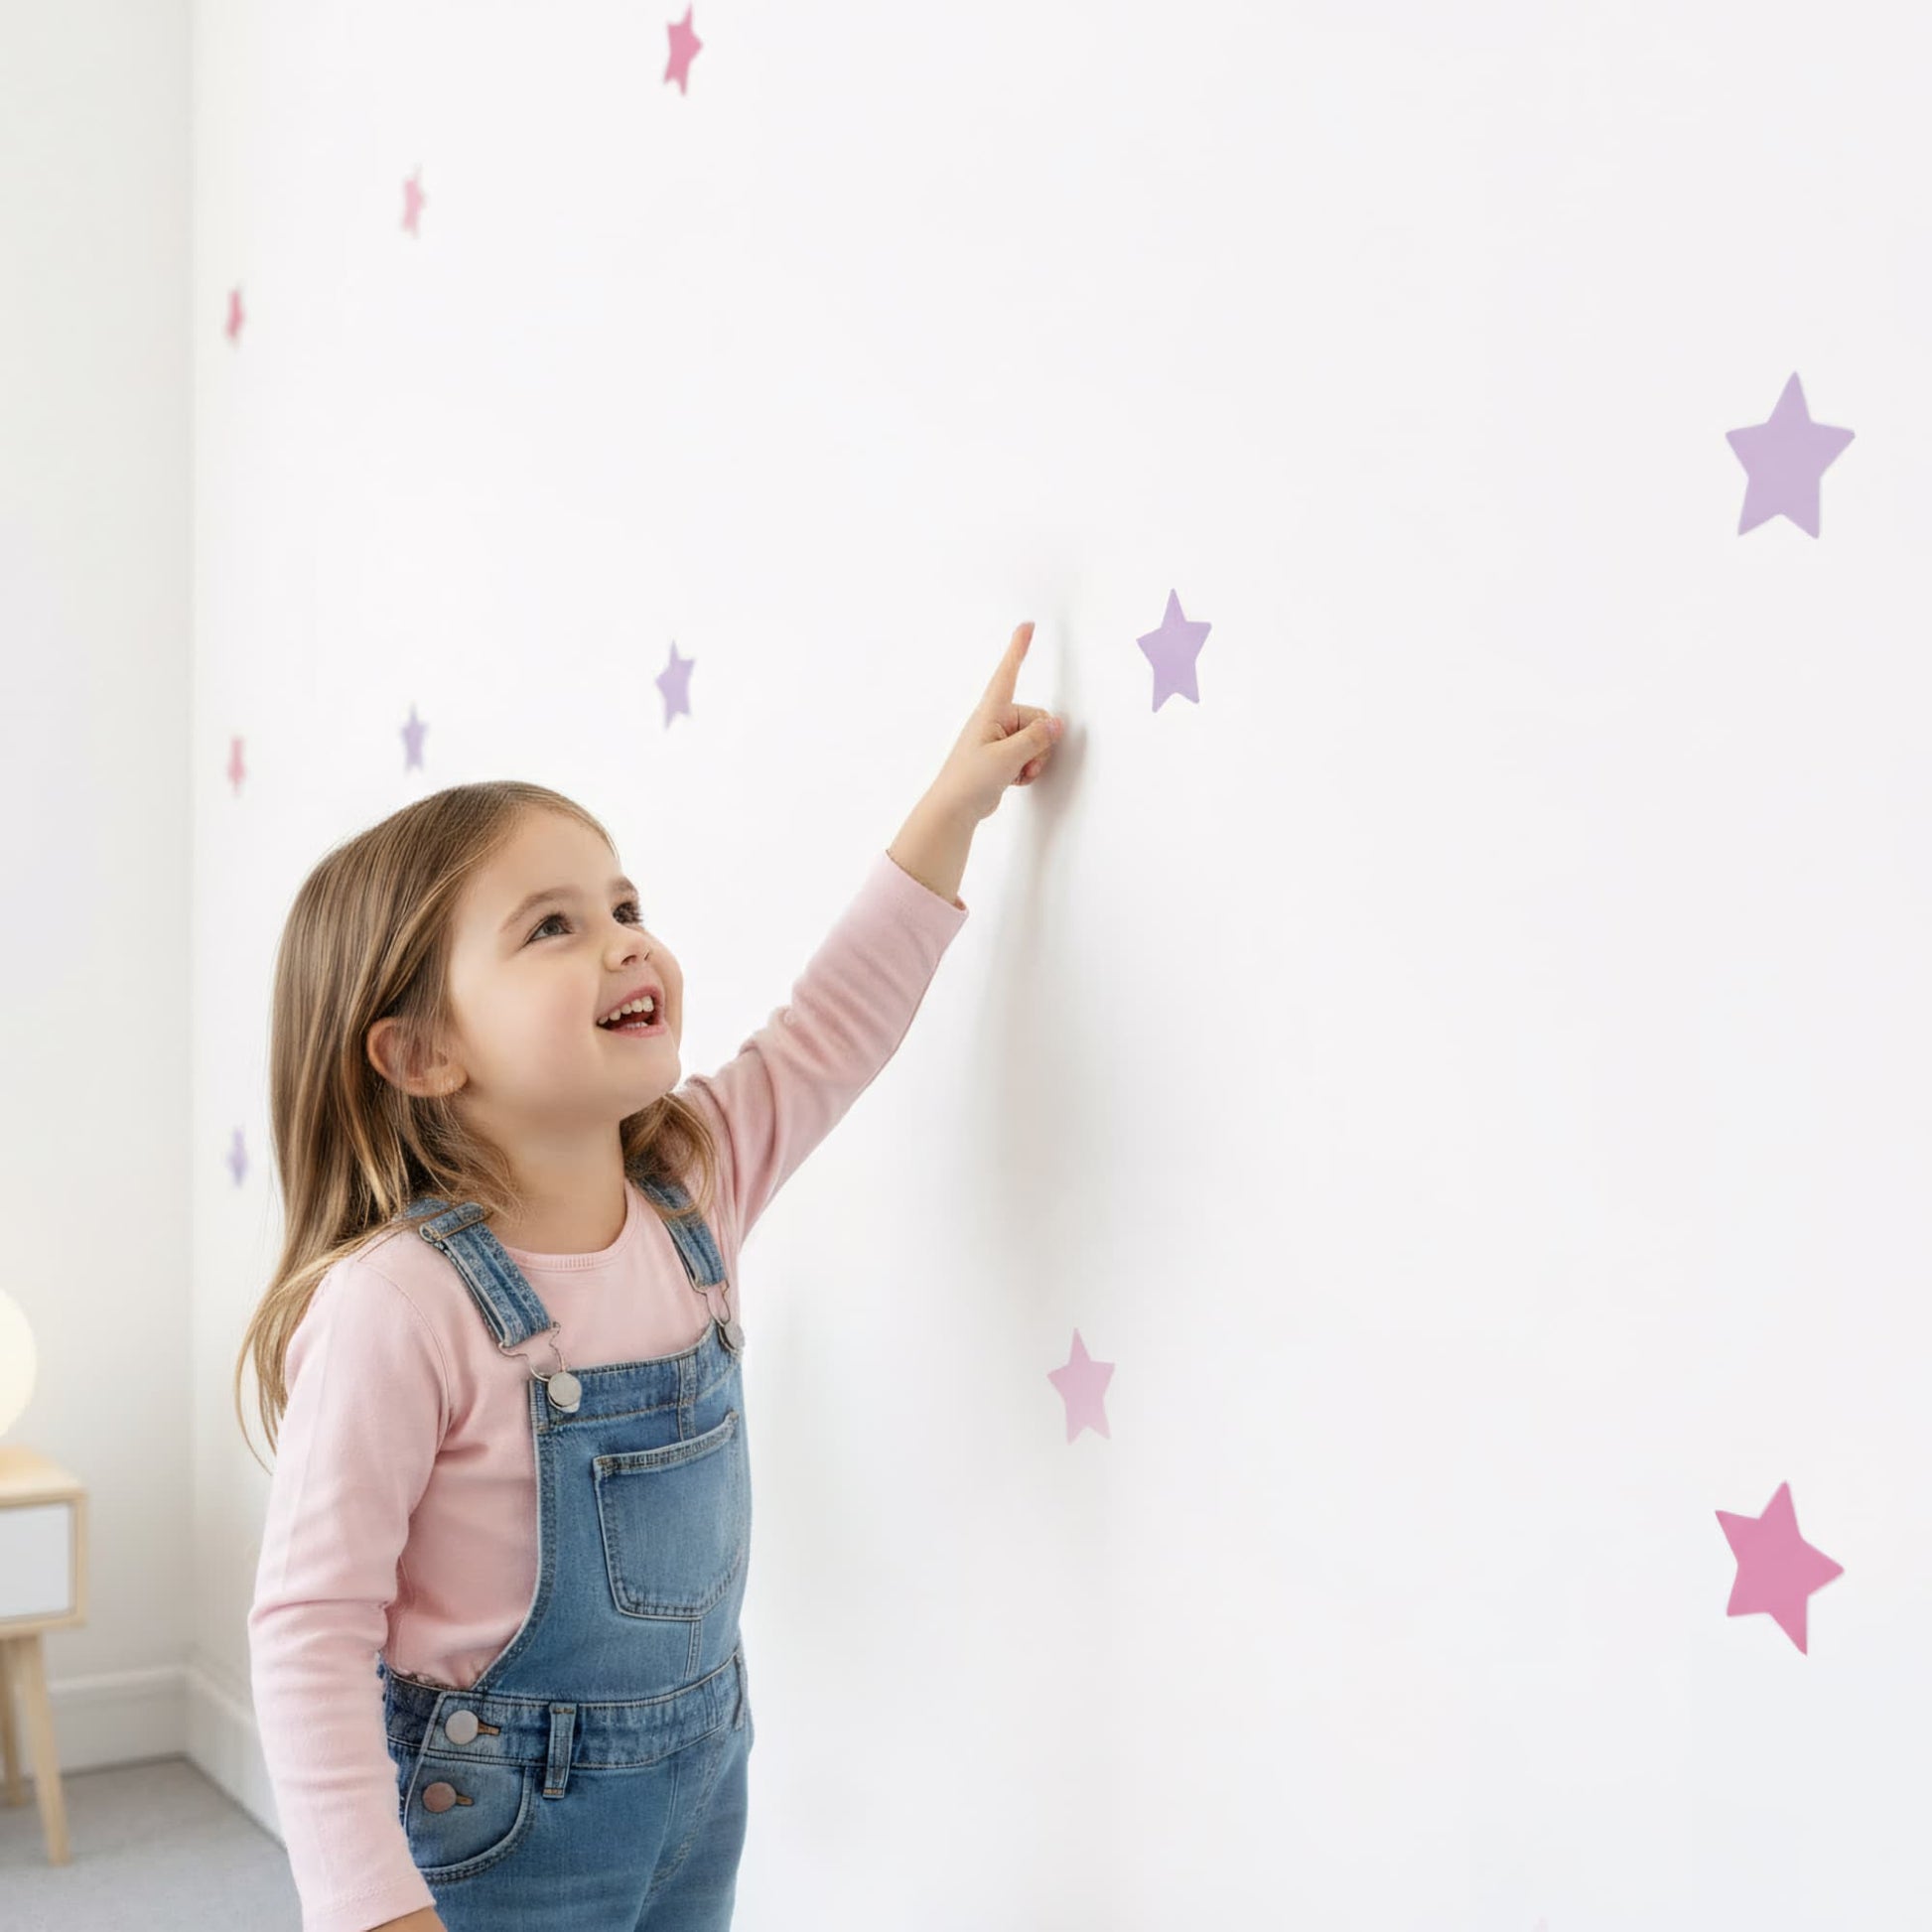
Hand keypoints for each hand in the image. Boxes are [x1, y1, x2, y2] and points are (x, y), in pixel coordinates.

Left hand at [926, 621, 1064, 825]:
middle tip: (1025, 763)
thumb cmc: (970, 779)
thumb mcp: (1008, 757)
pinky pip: (1028, 754)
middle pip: (1037, 719)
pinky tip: (1014, 779)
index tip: (1027, 626)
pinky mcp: (1002, 756)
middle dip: (1040, 743)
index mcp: (991, 712)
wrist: (954, 809)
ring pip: (1036, 740)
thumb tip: (1057, 724)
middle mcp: (995, 721)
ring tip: (1017, 773)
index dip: (1018, 649)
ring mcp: (999, 739)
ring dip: (1034, 759)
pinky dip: (1027, 767)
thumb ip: (1036, 739)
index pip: (1008, 673)